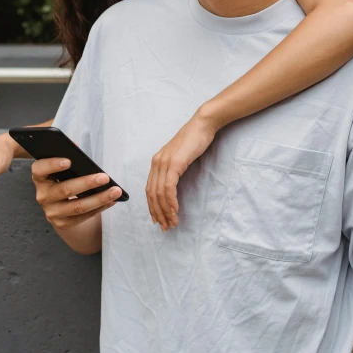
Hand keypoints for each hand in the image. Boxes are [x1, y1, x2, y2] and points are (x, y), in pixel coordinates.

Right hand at [32, 157, 121, 229]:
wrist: (60, 202)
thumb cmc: (64, 176)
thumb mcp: (62, 166)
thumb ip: (69, 157)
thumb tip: (80, 152)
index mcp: (40, 176)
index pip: (40, 169)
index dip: (53, 164)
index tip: (69, 161)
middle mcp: (42, 195)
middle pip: (64, 190)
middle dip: (87, 183)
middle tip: (105, 177)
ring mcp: (51, 211)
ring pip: (77, 207)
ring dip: (99, 199)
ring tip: (115, 191)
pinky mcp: (62, 223)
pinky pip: (83, 216)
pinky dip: (99, 208)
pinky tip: (111, 200)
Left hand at [146, 108, 217, 230]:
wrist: (203, 125)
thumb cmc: (195, 140)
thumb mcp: (180, 157)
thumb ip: (173, 170)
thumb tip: (172, 186)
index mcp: (157, 162)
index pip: (150, 189)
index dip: (153, 207)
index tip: (158, 219)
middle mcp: (157, 162)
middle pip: (152, 194)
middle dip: (158, 213)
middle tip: (165, 227)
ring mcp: (164, 162)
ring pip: (159, 193)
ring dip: (165, 210)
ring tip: (172, 222)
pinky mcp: (174, 163)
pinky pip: (168, 187)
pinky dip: (170, 201)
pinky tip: (175, 210)